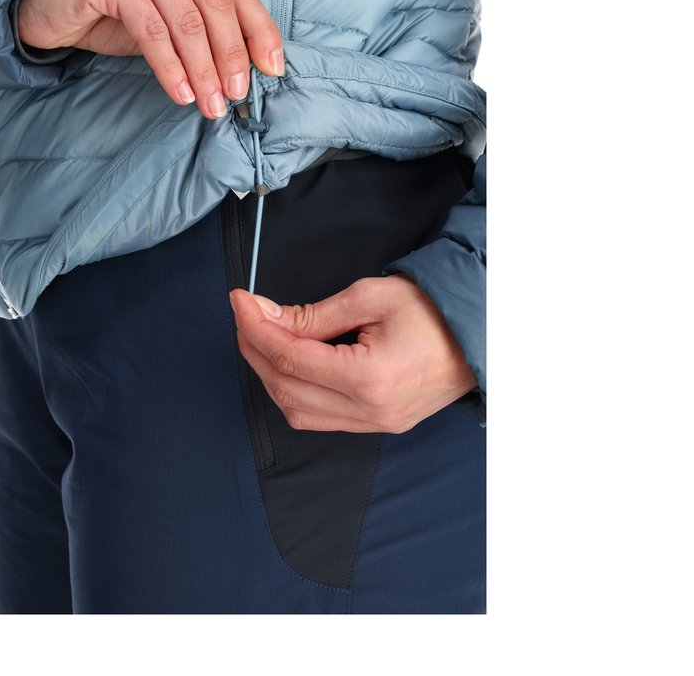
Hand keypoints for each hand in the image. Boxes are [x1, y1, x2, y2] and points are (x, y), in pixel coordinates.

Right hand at [17, 0, 283, 120]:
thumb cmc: (109, 6)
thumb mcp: (165, 8)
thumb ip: (203, 21)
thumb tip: (250, 64)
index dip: (258, 29)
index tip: (273, 68)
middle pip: (215, 2)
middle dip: (232, 55)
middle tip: (237, 95)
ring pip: (186, 20)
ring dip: (203, 69)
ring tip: (211, 104)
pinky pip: (153, 31)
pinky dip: (171, 68)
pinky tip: (181, 93)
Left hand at [229, 276, 476, 433]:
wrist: (482, 336)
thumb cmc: (435, 312)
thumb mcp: (371, 297)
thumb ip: (314, 314)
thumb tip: (267, 316)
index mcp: (369, 378)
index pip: (289, 358)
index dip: (256, 327)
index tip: (239, 300)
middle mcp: (369, 412)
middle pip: (285, 389)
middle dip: (254, 349)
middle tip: (244, 315)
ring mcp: (374, 424)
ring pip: (297, 412)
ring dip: (269, 374)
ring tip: (259, 337)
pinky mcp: (377, 425)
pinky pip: (319, 418)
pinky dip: (293, 392)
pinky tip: (286, 363)